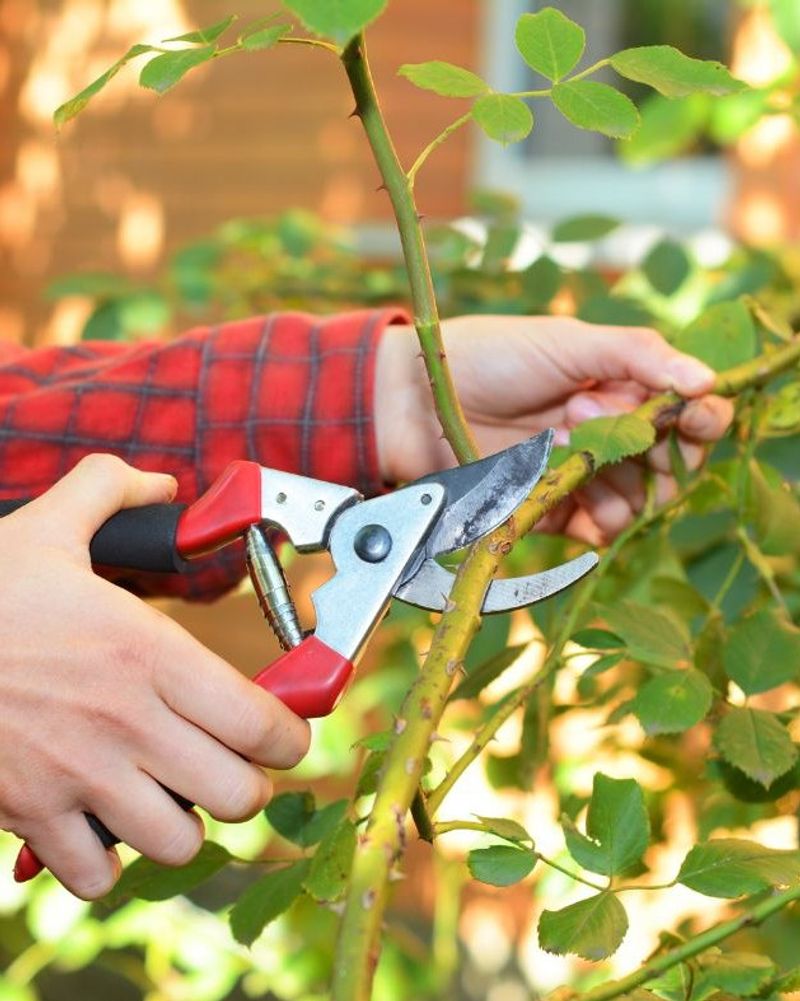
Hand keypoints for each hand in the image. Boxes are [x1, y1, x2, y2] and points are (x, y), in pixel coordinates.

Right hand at [0, 456, 309, 898]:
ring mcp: (79, 774)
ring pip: (178, 842)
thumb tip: (160, 482)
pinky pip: (96, 876)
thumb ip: (110, 490)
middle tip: (231, 762)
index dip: (290, 736)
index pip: (262, 723)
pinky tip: (104, 822)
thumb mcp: (49, 526)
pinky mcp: (31, 814)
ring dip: (185, 823)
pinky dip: (109, 862)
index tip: (284, 731)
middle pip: (239, 793)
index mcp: (148, 653)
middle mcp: (127, 721)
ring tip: (171, 793)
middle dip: (248, 782)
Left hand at [375, 315, 733, 543]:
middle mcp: (610, 433)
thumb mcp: (569, 341)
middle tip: (590, 415)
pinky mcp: (554, 509)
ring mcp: (583, 474)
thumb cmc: (490, 357)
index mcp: (622, 387)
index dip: (701, 420)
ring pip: (639, 501)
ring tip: (562, 440)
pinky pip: (599, 529)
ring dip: (616, 479)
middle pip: (671, 465)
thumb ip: (638, 355)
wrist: (418, 401)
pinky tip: (570, 491)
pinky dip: (598, 518)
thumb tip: (708, 380)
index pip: (688, 413)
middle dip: (652, 449)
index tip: (696, 418)